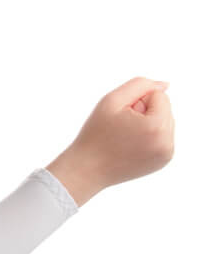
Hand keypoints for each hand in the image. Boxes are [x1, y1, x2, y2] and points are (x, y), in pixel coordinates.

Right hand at [46, 76, 174, 206]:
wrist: (87, 169)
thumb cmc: (95, 135)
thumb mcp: (112, 100)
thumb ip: (140, 84)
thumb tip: (164, 85)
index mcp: (157, 127)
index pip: (159, 95)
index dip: (136, 103)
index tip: (120, 120)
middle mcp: (167, 143)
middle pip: (164, 109)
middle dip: (143, 114)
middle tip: (121, 130)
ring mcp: (166, 155)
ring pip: (164, 122)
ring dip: (146, 125)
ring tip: (125, 139)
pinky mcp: (162, 161)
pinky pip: (161, 136)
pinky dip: (148, 136)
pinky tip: (130, 146)